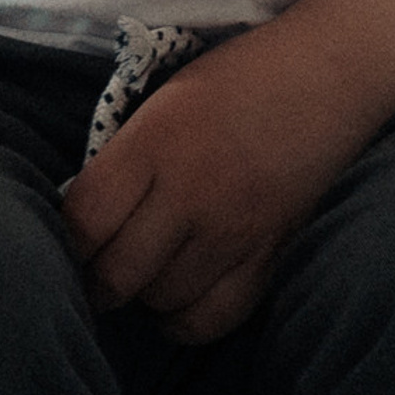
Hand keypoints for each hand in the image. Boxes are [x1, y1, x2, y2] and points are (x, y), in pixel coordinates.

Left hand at [59, 20, 387, 345]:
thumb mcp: (164, 99)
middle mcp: (190, 193)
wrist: (329, 74)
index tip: (68, 243)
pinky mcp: (270, 256)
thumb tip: (85, 215)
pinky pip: (214, 316)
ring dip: (141, 296)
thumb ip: (126, 156)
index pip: (85, 221)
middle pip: (118, 273)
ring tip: (139, 277)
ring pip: (162, 299)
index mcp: (154, 143)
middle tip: (93, 274)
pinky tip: (175, 304)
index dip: (66, 242)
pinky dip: (185, 321)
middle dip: (95, 281)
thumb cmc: (238, 76)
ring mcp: (233, 231)